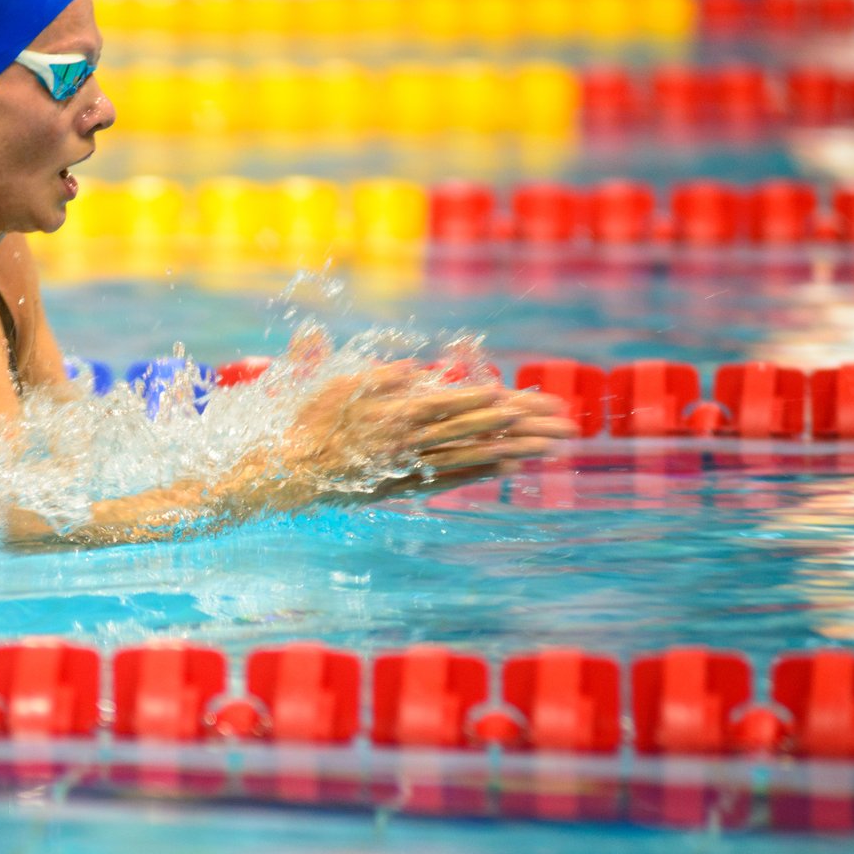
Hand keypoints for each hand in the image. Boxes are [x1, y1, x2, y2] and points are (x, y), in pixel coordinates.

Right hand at [271, 366, 574, 505]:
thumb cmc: (311, 423)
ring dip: (516, 450)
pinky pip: (453, 476)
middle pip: (475, 429)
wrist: (292, 471)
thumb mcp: (340, 388)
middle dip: (522, 426)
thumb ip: (381, 378)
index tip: (523, 399)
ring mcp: (412, 465)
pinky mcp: (407, 484)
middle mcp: (411, 440)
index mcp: (397, 413)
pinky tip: (510, 467)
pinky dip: (482, 471)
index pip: (454, 404)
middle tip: (561, 425)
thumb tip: (416, 369)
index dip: (489, 401)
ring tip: (552, 448)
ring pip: (473, 455)